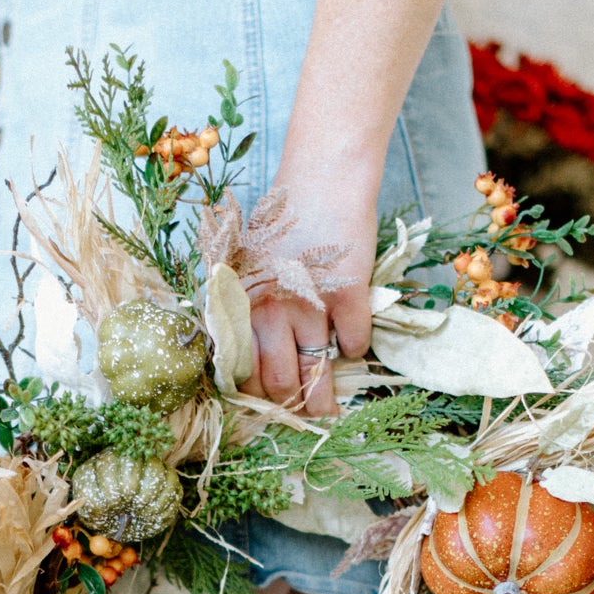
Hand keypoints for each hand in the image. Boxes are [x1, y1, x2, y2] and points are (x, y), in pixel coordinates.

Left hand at [238, 181, 375, 416]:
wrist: (322, 177)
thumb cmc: (279, 218)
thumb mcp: (246, 263)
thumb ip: (245, 307)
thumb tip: (252, 358)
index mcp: (240, 303)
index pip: (242, 369)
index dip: (257, 395)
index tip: (267, 407)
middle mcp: (269, 311)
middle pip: (279, 380)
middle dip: (290, 407)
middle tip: (300, 416)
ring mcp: (310, 305)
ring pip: (316, 373)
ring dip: (325, 399)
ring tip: (331, 414)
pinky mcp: (348, 296)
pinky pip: (353, 343)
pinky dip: (354, 349)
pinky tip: (351, 346)